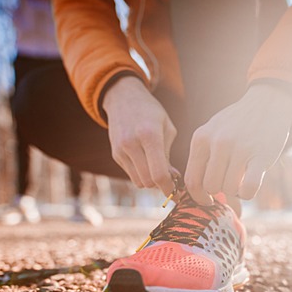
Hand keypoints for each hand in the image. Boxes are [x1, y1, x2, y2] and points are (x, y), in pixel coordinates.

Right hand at [102, 76, 176, 194]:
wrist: (123, 97)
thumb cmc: (151, 113)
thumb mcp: (166, 128)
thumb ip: (168, 156)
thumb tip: (172, 180)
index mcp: (149, 135)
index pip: (159, 174)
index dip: (169, 188)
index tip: (177, 193)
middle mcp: (131, 143)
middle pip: (148, 181)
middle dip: (160, 185)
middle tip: (170, 180)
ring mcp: (120, 150)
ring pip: (138, 181)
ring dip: (150, 181)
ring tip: (158, 169)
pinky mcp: (115, 154)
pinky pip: (131, 174)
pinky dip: (141, 173)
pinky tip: (146, 161)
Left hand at [184, 83, 291, 204]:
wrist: (267, 102)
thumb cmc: (236, 124)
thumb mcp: (212, 132)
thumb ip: (203, 158)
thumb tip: (198, 193)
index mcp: (201, 138)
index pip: (192, 180)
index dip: (198, 197)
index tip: (207, 200)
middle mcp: (218, 142)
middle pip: (210, 187)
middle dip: (219, 192)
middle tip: (228, 184)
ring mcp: (240, 148)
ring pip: (229, 189)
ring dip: (235, 190)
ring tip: (241, 178)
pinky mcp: (261, 155)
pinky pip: (248, 188)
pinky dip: (248, 193)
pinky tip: (250, 185)